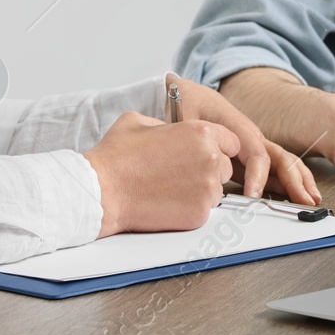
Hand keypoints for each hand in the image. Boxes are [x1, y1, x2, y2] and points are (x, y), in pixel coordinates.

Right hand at [83, 112, 239, 236]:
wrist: (103, 191)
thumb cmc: (117, 156)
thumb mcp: (139, 121)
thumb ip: (167, 123)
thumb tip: (172, 129)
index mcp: (200, 132)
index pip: (231, 141)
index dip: (218, 148)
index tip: (206, 154)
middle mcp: (210, 159)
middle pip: (225, 167)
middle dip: (208, 170)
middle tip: (181, 173)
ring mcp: (207, 189)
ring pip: (216, 191)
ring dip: (200, 190)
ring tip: (170, 187)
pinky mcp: (199, 214)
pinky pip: (205, 210)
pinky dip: (190, 208)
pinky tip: (167, 201)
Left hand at [163, 73, 320, 206]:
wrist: (185, 93)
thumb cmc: (186, 101)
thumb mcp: (187, 117)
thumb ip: (194, 137)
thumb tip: (197, 154)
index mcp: (239, 128)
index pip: (258, 155)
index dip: (258, 177)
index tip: (253, 196)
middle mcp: (252, 137)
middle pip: (280, 158)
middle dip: (295, 180)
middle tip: (304, 202)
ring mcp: (254, 146)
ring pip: (283, 163)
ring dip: (299, 180)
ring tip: (310, 199)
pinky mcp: (249, 156)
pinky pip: (273, 169)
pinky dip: (288, 182)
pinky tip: (296, 195)